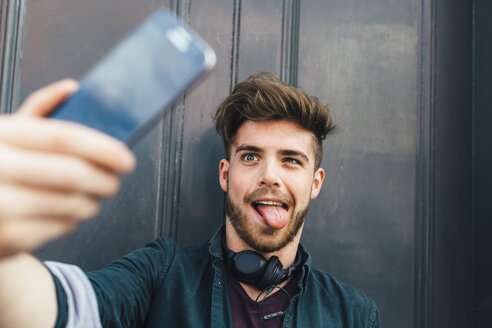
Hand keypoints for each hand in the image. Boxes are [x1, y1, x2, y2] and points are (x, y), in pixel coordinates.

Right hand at [0, 79, 135, 257]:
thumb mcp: (9, 133)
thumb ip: (40, 108)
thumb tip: (72, 88)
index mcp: (1, 135)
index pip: (63, 137)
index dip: (102, 148)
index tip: (126, 158)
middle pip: (72, 174)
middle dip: (105, 179)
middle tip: (112, 181)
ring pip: (72, 204)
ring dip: (92, 201)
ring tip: (88, 196)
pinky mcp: (8, 236)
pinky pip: (62, 227)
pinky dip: (74, 219)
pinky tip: (65, 210)